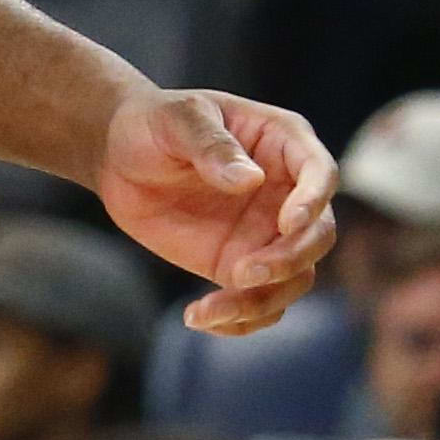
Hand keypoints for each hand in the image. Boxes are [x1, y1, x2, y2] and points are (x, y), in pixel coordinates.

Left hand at [95, 86, 336, 335]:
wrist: (119, 157)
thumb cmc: (154, 124)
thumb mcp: (177, 120)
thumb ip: (211, 145)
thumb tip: (250, 180)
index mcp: (283, 143)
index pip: (320, 174)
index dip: (313, 201)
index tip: (287, 223)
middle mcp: (287, 193)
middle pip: (318, 235)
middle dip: (290, 260)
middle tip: (242, 273)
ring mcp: (267, 233)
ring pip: (295, 278)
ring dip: (263, 300)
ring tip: (208, 311)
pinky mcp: (241, 264)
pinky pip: (260, 302)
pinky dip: (239, 319)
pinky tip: (200, 318)